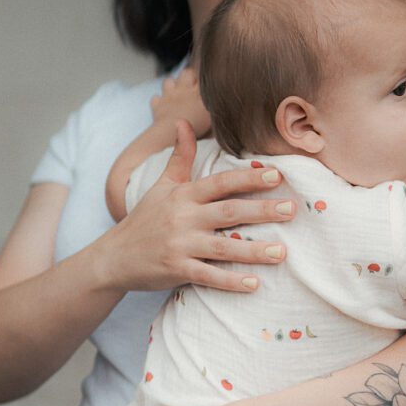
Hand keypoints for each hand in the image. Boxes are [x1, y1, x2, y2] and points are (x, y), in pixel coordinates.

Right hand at [97, 120, 295, 294]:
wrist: (113, 257)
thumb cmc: (144, 220)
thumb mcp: (160, 186)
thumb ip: (179, 157)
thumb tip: (184, 122)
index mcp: (183, 195)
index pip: (221, 183)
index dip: (248, 178)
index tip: (277, 175)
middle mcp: (183, 218)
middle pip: (228, 212)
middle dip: (262, 211)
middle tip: (292, 210)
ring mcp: (179, 245)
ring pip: (223, 247)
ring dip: (254, 250)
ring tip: (283, 252)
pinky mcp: (176, 270)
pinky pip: (208, 276)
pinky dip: (230, 281)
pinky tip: (254, 283)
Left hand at [150, 69, 210, 138]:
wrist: (172, 131)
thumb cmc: (195, 126)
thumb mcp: (212, 118)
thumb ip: (215, 111)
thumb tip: (222, 109)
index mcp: (198, 91)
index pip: (203, 76)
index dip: (204, 80)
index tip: (206, 87)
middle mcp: (183, 90)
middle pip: (187, 73)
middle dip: (189, 77)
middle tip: (192, 88)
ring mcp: (169, 96)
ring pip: (169, 82)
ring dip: (172, 86)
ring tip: (177, 96)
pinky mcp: (157, 106)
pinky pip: (156, 99)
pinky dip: (159, 102)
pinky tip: (164, 108)